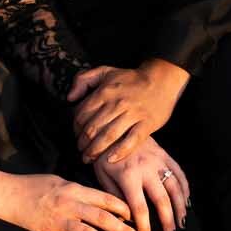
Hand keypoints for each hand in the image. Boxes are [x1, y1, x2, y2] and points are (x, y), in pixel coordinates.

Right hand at [0, 167, 140, 230]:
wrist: (6, 195)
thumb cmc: (34, 186)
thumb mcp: (59, 180)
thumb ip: (80, 190)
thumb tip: (102, 201)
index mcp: (73, 189)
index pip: (104, 199)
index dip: (122, 208)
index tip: (135, 217)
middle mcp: (68, 205)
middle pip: (102, 218)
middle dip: (123, 230)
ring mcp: (58, 222)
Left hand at [68, 58, 188, 162]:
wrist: (161, 80)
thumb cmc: (131, 79)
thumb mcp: (105, 71)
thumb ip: (83, 80)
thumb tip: (70, 98)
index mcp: (105, 92)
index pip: (82, 114)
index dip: (75, 128)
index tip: (76, 135)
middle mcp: (117, 103)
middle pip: (93, 128)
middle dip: (83, 143)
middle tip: (81, 151)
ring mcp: (133, 114)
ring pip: (108, 136)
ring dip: (96, 151)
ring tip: (90, 158)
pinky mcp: (147, 124)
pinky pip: (131, 141)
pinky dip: (120, 152)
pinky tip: (110, 159)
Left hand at [93, 136, 189, 230]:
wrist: (114, 126)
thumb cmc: (104, 154)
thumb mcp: (102, 175)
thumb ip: (114, 196)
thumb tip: (123, 218)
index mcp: (128, 176)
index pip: (139, 207)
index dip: (144, 224)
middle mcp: (146, 169)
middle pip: (162, 200)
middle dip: (167, 221)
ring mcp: (159, 161)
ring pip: (175, 188)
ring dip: (180, 207)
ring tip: (181, 223)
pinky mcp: (165, 155)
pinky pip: (180, 173)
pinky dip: (185, 189)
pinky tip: (186, 203)